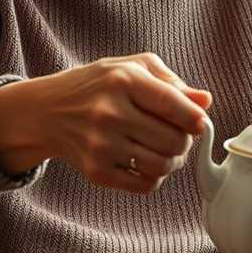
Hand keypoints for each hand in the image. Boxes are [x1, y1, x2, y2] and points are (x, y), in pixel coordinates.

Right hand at [0, 52, 211, 192]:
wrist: (46, 111)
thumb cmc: (99, 85)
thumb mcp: (133, 68)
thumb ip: (173, 83)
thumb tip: (205, 100)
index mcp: (122, 80)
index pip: (172, 103)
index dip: (195, 118)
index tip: (200, 123)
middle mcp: (109, 112)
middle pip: (172, 139)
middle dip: (185, 140)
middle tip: (179, 135)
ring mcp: (100, 145)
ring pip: (162, 165)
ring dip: (173, 161)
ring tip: (167, 150)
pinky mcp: (95, 171)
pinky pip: (144, 185)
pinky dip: (154, 177)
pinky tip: (147, 162)